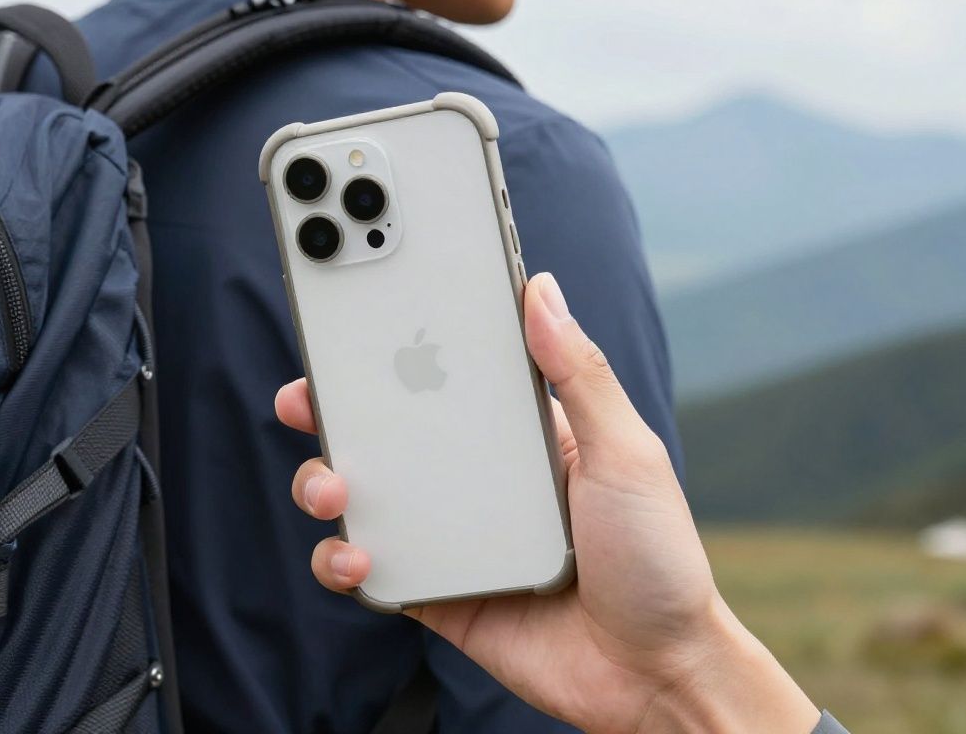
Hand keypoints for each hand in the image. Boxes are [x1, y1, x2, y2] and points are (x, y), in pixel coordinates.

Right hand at [276, 273, 820, 733]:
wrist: (654, 675)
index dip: (397, 350)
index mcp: (520, 437)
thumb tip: (541, 290)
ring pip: (362, 499)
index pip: (446, 379)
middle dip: (334, 411)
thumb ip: (579, 376)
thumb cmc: (658, 559)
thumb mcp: (626, 455)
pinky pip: (368, 571)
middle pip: (386, 434)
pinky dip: (342, 563)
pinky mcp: (435, 593)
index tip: (354, 324)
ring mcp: (450, 537)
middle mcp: (476, 480)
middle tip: (306, 398)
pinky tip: (357, 560)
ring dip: (324, 484)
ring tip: (332, 490)